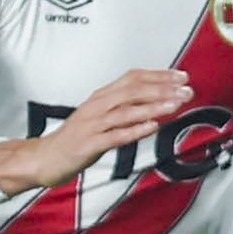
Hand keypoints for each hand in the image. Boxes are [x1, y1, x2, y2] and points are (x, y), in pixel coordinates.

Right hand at [0, 69, 188, 194]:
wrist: (45, 158)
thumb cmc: (76, 139)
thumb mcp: (100, 117)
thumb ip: (123, 108)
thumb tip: (155, 103)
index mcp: (101, 96)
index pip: (133, 78)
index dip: (159, 75)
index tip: (183, 76)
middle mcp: (97, 106)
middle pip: (133, 91)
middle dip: (162, 89)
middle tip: (187, 90)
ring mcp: (92, 125)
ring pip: (126, 111)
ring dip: (153, 107)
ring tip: (176, 105)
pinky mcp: (89, 144)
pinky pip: (115, 136)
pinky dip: (135, 130)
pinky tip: (153, 127)